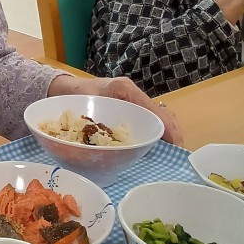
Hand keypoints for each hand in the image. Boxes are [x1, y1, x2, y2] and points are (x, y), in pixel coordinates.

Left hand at [47, 74, 182, 146]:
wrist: (66, 89)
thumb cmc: (73, 96)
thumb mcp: (83, 108)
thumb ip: (94, 123)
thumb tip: (109, 147)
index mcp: (123, 89)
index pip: (151, 107)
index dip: (165, 125)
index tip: (173, 142)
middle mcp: (132, 94)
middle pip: (160, 112)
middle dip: (172, 132)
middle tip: (177, 154)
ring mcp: (133, 101)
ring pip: (158, 116)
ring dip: (168, 134)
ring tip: (173, 153)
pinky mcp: (131, 109)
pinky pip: (149, 120)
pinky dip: (158, 133)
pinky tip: (161, 147)